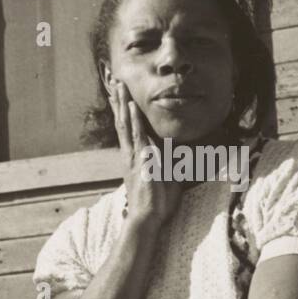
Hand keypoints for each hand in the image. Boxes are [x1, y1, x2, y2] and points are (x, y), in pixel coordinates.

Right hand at [112, 81, 183, 229]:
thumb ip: (172, 163)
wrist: (148, 217)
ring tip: (119, 85)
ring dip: (122, 103)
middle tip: (115, 80)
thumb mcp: (167, 177)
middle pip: (122, 121)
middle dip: (119, 100)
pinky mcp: (140, 160)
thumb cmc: (157, 201)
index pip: (127, 127)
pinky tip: (130, 107)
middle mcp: (129, 153)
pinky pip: (136, 137)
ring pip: (125, 124)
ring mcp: (133, 155)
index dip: (123, 110)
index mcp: (134, 155)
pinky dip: (133, 121)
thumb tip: (183, 154)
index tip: (120, 94)